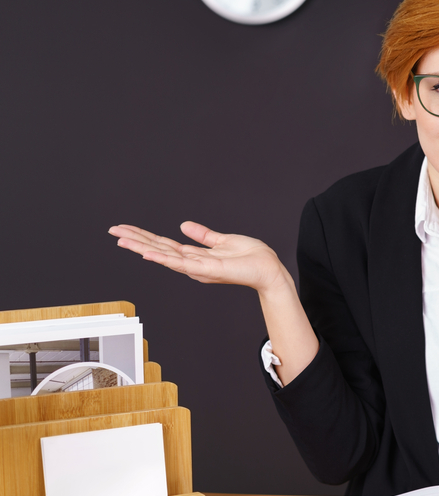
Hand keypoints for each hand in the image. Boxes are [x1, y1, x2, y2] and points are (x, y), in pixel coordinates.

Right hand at [109, 221, 287, 293]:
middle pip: (158, 249)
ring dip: (142, 247)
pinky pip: (181, 263)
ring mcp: (198, 268)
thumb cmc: (251, 258)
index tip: (125, 229)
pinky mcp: (207, 270)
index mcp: (195, 255)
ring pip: (164, 256)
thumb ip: (203, 235)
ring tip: (121, 239)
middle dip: (135, 240)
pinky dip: (163, 258)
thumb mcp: (222, 240)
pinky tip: (147, 253)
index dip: (144, 236)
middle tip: (113, 231)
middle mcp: (192, 263)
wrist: (268, 269)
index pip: (164, 245)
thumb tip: (184, 225)